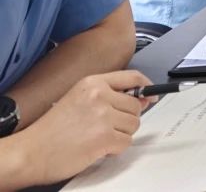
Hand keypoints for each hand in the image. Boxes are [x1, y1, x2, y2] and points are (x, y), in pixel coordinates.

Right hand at [13, 71, 148, 185]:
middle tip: (105, 128)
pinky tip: (97, 148)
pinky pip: (126, 142)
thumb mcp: (78, 100)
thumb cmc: (51, 131)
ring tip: (96, 138)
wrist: (30, 152)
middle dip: (125, 120)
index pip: (131, 77)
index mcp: (92, 83)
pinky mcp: (104, 137)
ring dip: (120, 135)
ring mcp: (103, 116)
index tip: (150, 94)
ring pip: (134, 125)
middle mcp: (100, 96)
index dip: (145, 86)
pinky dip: (115, 149)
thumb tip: (143, 99)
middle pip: (136, 106)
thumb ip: (109, 96)